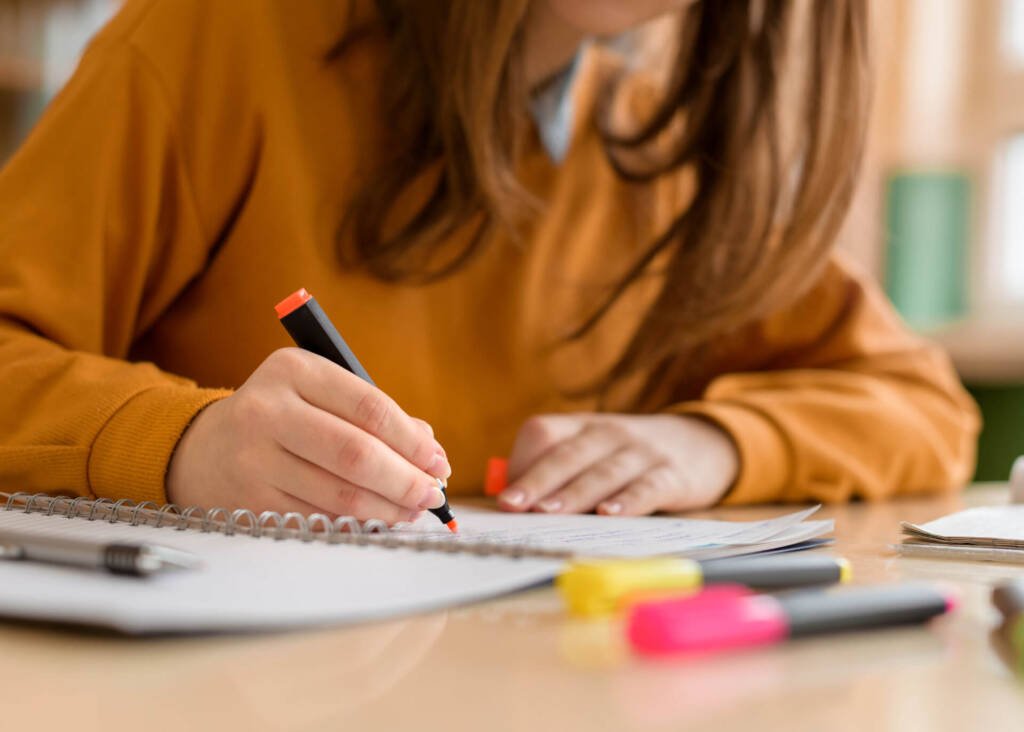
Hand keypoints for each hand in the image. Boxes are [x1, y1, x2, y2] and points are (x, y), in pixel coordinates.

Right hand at [166, 348, 450, 523]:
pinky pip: (318, 517)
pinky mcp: (250, 499)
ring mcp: (255, 457)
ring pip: (339, 493)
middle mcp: (269, 410)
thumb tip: (429, 450)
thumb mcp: (320, 393)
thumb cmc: (283, 416)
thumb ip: (374, 414)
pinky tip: (377, 520)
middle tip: (432, 495)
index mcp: (294, 370)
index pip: (369, 407)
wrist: (204, 447)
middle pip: (355, 454)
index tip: (438, 462)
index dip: (412, 440)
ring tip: (412, 510)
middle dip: (405, 480)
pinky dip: (356, 523)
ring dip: (387, 508)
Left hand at [497, 413, 738, 515]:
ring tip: (549, 512)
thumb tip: (515, 507)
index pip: (543, 432)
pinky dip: (628, 501)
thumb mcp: (595, 452)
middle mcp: (609, 434)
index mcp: (582, 427)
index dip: (522, 463)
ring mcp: (642, 453)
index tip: (505, 498)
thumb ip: (560, 473)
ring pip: (602, 472)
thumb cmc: (630, 458)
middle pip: (567, 455)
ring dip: (574, 493)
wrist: (703, 444)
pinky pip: (647, 487)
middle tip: (512, 505)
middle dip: (537, 481)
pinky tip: (610, 515)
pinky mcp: (671, 475)